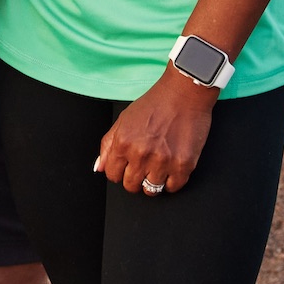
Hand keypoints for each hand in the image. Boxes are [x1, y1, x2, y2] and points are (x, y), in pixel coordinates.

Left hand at [94, 69, 215, 194]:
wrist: (184, 93)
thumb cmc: (155, 103)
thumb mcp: (124, 120)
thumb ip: (108, 145)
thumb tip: (100, 168)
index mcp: (123, 143)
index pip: (113, 175)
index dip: (120, 172)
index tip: (128, 167)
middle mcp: (141, 154)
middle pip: (131, 186)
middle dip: (135, 178)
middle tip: (144, 166)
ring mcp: (163, 161)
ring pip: (152, 190)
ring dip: (154, 181)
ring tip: (159, 166)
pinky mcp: (183, 164)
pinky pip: (174, 187)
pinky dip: (172, 181)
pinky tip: (171, 168)